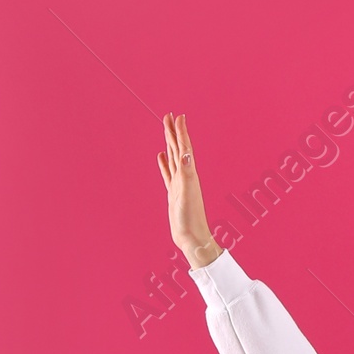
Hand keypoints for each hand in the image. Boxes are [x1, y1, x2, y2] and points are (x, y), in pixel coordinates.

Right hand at [157, 112, 219, 267]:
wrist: (192, 238)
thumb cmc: (191, 219)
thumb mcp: (187, 193)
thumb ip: (186, 173)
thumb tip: (185, 153)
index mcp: (189, 174)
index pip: (184, 148)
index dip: (181, 132)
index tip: (178, 116)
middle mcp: (185, 177)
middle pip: (178, 149)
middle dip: (173, 132)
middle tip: (169, 115)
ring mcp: (179, 184)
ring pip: (173, 158)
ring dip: (169, 144)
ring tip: (165, 131)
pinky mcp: (174, 193)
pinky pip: (168, 173)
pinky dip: (164, 163)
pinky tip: (162, 156)